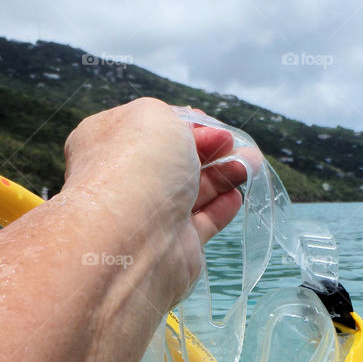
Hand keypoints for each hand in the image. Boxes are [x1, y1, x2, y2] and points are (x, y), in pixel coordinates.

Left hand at [61, 98, 245, 300]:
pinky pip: (201, 222)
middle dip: (210, 149)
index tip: (213, 126)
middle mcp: (126, 180)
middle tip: (235, 144)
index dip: (186, 124)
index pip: (151, 129)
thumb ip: (173, 118)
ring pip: (193, 190)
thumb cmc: (138, 166)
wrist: (133, 238)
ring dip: (224, 174)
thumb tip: (189, 135)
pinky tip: (236, 196)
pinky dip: (220, 208)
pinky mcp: (174, 245)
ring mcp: (149, 215)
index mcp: (109, 143)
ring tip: (253, 163)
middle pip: (175, 160)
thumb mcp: (154, 116)